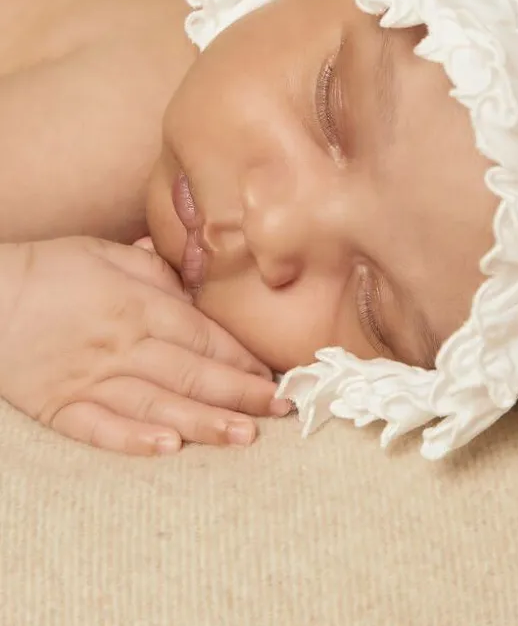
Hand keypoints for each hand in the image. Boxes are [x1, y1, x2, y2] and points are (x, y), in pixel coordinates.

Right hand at [0, 236, 290, 455]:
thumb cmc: (53, 269)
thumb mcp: (110, 253)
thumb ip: (159, 268)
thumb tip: (202, 275)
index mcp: (139, 303)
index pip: (205, 335)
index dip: (243, 356)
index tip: (276, 373)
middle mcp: (121, 343)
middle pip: (191, 371)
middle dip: (241, 392)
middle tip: (281, 409)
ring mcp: (89, 377)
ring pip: (156, 403)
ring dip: (203, 421)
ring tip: (242, 436)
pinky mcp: (57, 405)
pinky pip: (98, 427)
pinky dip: (132, 439)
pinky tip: (167, 448)